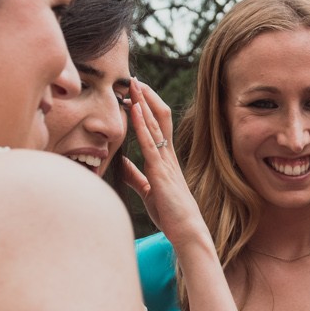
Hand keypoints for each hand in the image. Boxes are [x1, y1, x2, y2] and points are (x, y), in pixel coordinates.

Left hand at [120, 79, 209, 243]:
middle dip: (146, 98)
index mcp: (166, 160)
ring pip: (154, 125)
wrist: (187, 231)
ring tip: (133, 85)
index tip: (134, 93)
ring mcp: (166, 162)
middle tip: (134, 79)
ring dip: (142, 104)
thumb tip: (121, 164)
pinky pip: (150, 143)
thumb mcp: (148, 192)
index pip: (157, 126)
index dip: (146, 107)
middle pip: (159, 118)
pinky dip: (141, 124)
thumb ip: (136, 176)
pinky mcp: (161, 172)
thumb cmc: (171, 215)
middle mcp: (168, 156)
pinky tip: (133, 109)